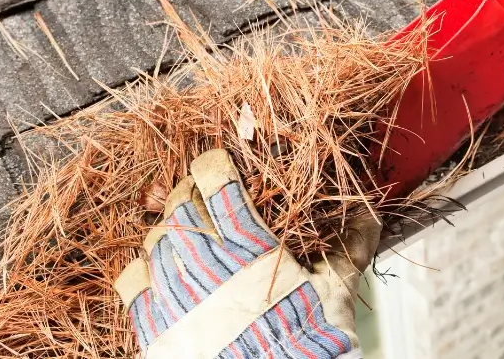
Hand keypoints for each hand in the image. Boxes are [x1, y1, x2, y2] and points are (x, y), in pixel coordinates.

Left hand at [114, 149, 379, 358]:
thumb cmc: (312, 341)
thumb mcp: (336, 289)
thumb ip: (350, 246)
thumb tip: (370, 213)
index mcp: (250, 248)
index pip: (218, 186)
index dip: (211, 166)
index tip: (213, 163)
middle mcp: (208, 266)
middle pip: (181, 208)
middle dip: (186, 194)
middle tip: (195, 196)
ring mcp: (177, 298)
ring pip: (156, 241)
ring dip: (168, 230)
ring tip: (181, 234)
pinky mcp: (158, 328)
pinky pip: (132, 284)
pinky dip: (143, 268)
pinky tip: (157, 268)